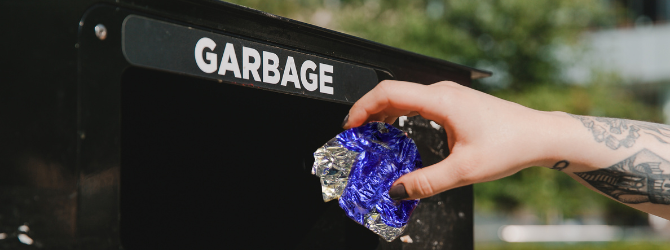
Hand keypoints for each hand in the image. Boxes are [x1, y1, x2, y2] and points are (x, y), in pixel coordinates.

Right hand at [343, 80, 560, 198]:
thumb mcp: (464, 171)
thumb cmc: (510, 145)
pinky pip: (418, 103)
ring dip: (384, 114)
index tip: (350, 127)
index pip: (388, 93)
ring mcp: (449, 95)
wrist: (540, 136)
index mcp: (441, 100)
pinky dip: (401, 115)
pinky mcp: (454, 102)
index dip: (363, 107)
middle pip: (393, 93)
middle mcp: (442, 91)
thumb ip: (426, 182)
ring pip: (405, 97)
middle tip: (356, 137)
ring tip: (373, 137)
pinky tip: (399, 133)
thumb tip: (397, 191)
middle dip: (369, 113)